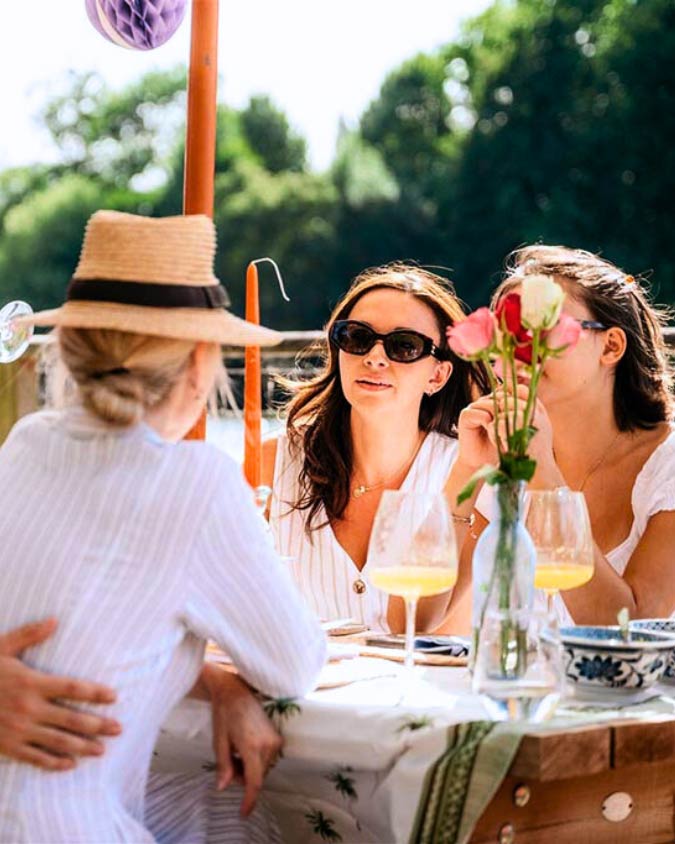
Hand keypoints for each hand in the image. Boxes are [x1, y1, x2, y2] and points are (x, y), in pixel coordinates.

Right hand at [0, 619, 120, 769]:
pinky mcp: (7, 747)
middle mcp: (28, 708)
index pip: (72, 688)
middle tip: (118, 728)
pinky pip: (35, 758)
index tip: (114, 696)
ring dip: (82, 747)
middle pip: (71, 718)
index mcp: (30, 682)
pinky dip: (54, 763)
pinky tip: (70, 765)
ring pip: (58, 741)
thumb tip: (54, 620)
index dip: (95, 693)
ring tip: (101, 749)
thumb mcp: (0, 648)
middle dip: (97, 725)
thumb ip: (28, 635)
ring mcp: (18, 730)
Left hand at [203, 666, 282, 816]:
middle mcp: (268, 744)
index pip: (254, 781)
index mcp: (252, 746)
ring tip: (236, 752)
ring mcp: (275, 740)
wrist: (236, 691)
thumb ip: (223, 766)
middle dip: (244, 778)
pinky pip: (268, 759)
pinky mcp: (278, 736)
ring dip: (250, 769)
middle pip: (258, 777)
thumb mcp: (219, 741)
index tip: (243, 813)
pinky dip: (256, 760)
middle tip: (229, 762)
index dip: (249, 800)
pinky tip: (245, 747)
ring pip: (263, 769)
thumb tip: (224, 787)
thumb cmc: (224, 714)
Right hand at [457, 387, 531, 468]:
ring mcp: (476, 406)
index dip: (519, 404)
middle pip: (504, 397)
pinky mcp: (466, 415)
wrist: (482, 463)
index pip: (513, 390)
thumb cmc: (502, 447)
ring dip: (500, 423)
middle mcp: (487, 400)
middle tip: (514, 433)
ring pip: (493, 405)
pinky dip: (490, 427)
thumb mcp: (517, 430)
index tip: (524, 423)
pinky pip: (482, 414)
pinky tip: (492, 438)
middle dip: (510, 415)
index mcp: (500, 400)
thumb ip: (521, 415)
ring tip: (504, 439)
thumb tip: (531, 403)